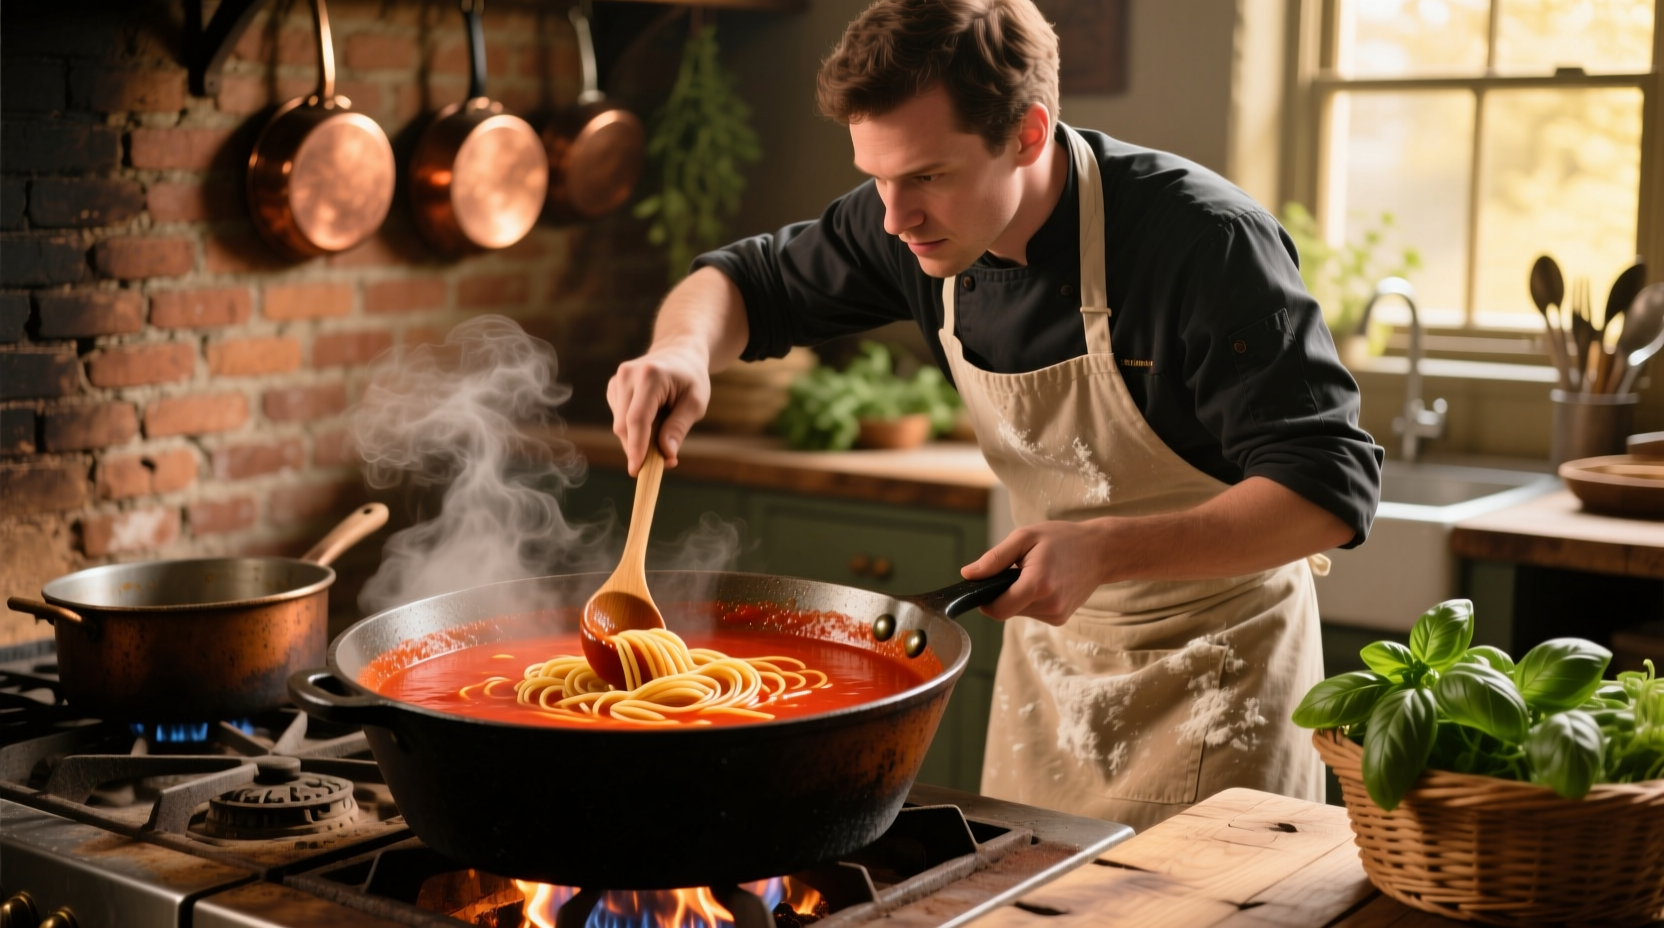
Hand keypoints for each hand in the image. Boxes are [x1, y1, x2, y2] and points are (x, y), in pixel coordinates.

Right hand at [606, 348, 709, 474]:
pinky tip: (652, 421)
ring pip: (620, 425)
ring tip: (664, 432)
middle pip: (624, 426)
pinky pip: (619, 419)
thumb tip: (666, 455)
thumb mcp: (695, 403)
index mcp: (650, 376)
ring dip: (638, 440)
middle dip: (640, 449)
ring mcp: (617, 380)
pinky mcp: (613, 388)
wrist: (679, 352)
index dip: (636, 448)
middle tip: (665, 461)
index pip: (637, 419)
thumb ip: (678, 428)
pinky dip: (634, 430)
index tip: (636, 470)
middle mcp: (627, 375)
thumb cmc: (691, 378)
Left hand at [961, 520, 1113, 624]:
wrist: (1101, 551)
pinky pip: (1033, 613)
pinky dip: (1031, 600)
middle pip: (1007, 611)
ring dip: (1019, 597)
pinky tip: (1045, 583)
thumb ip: (994, 558)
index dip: (985, 601)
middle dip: (1004, 594)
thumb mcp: (1025, 537)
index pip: (997, 610)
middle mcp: (1049, 605)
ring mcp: (1057, 615)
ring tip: (1035, 574)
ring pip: (1019, 613)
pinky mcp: (1061, 619)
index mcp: (1037, 585)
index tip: (986, 586)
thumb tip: (968, 575)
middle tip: (1018, 570)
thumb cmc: (1062, 539)